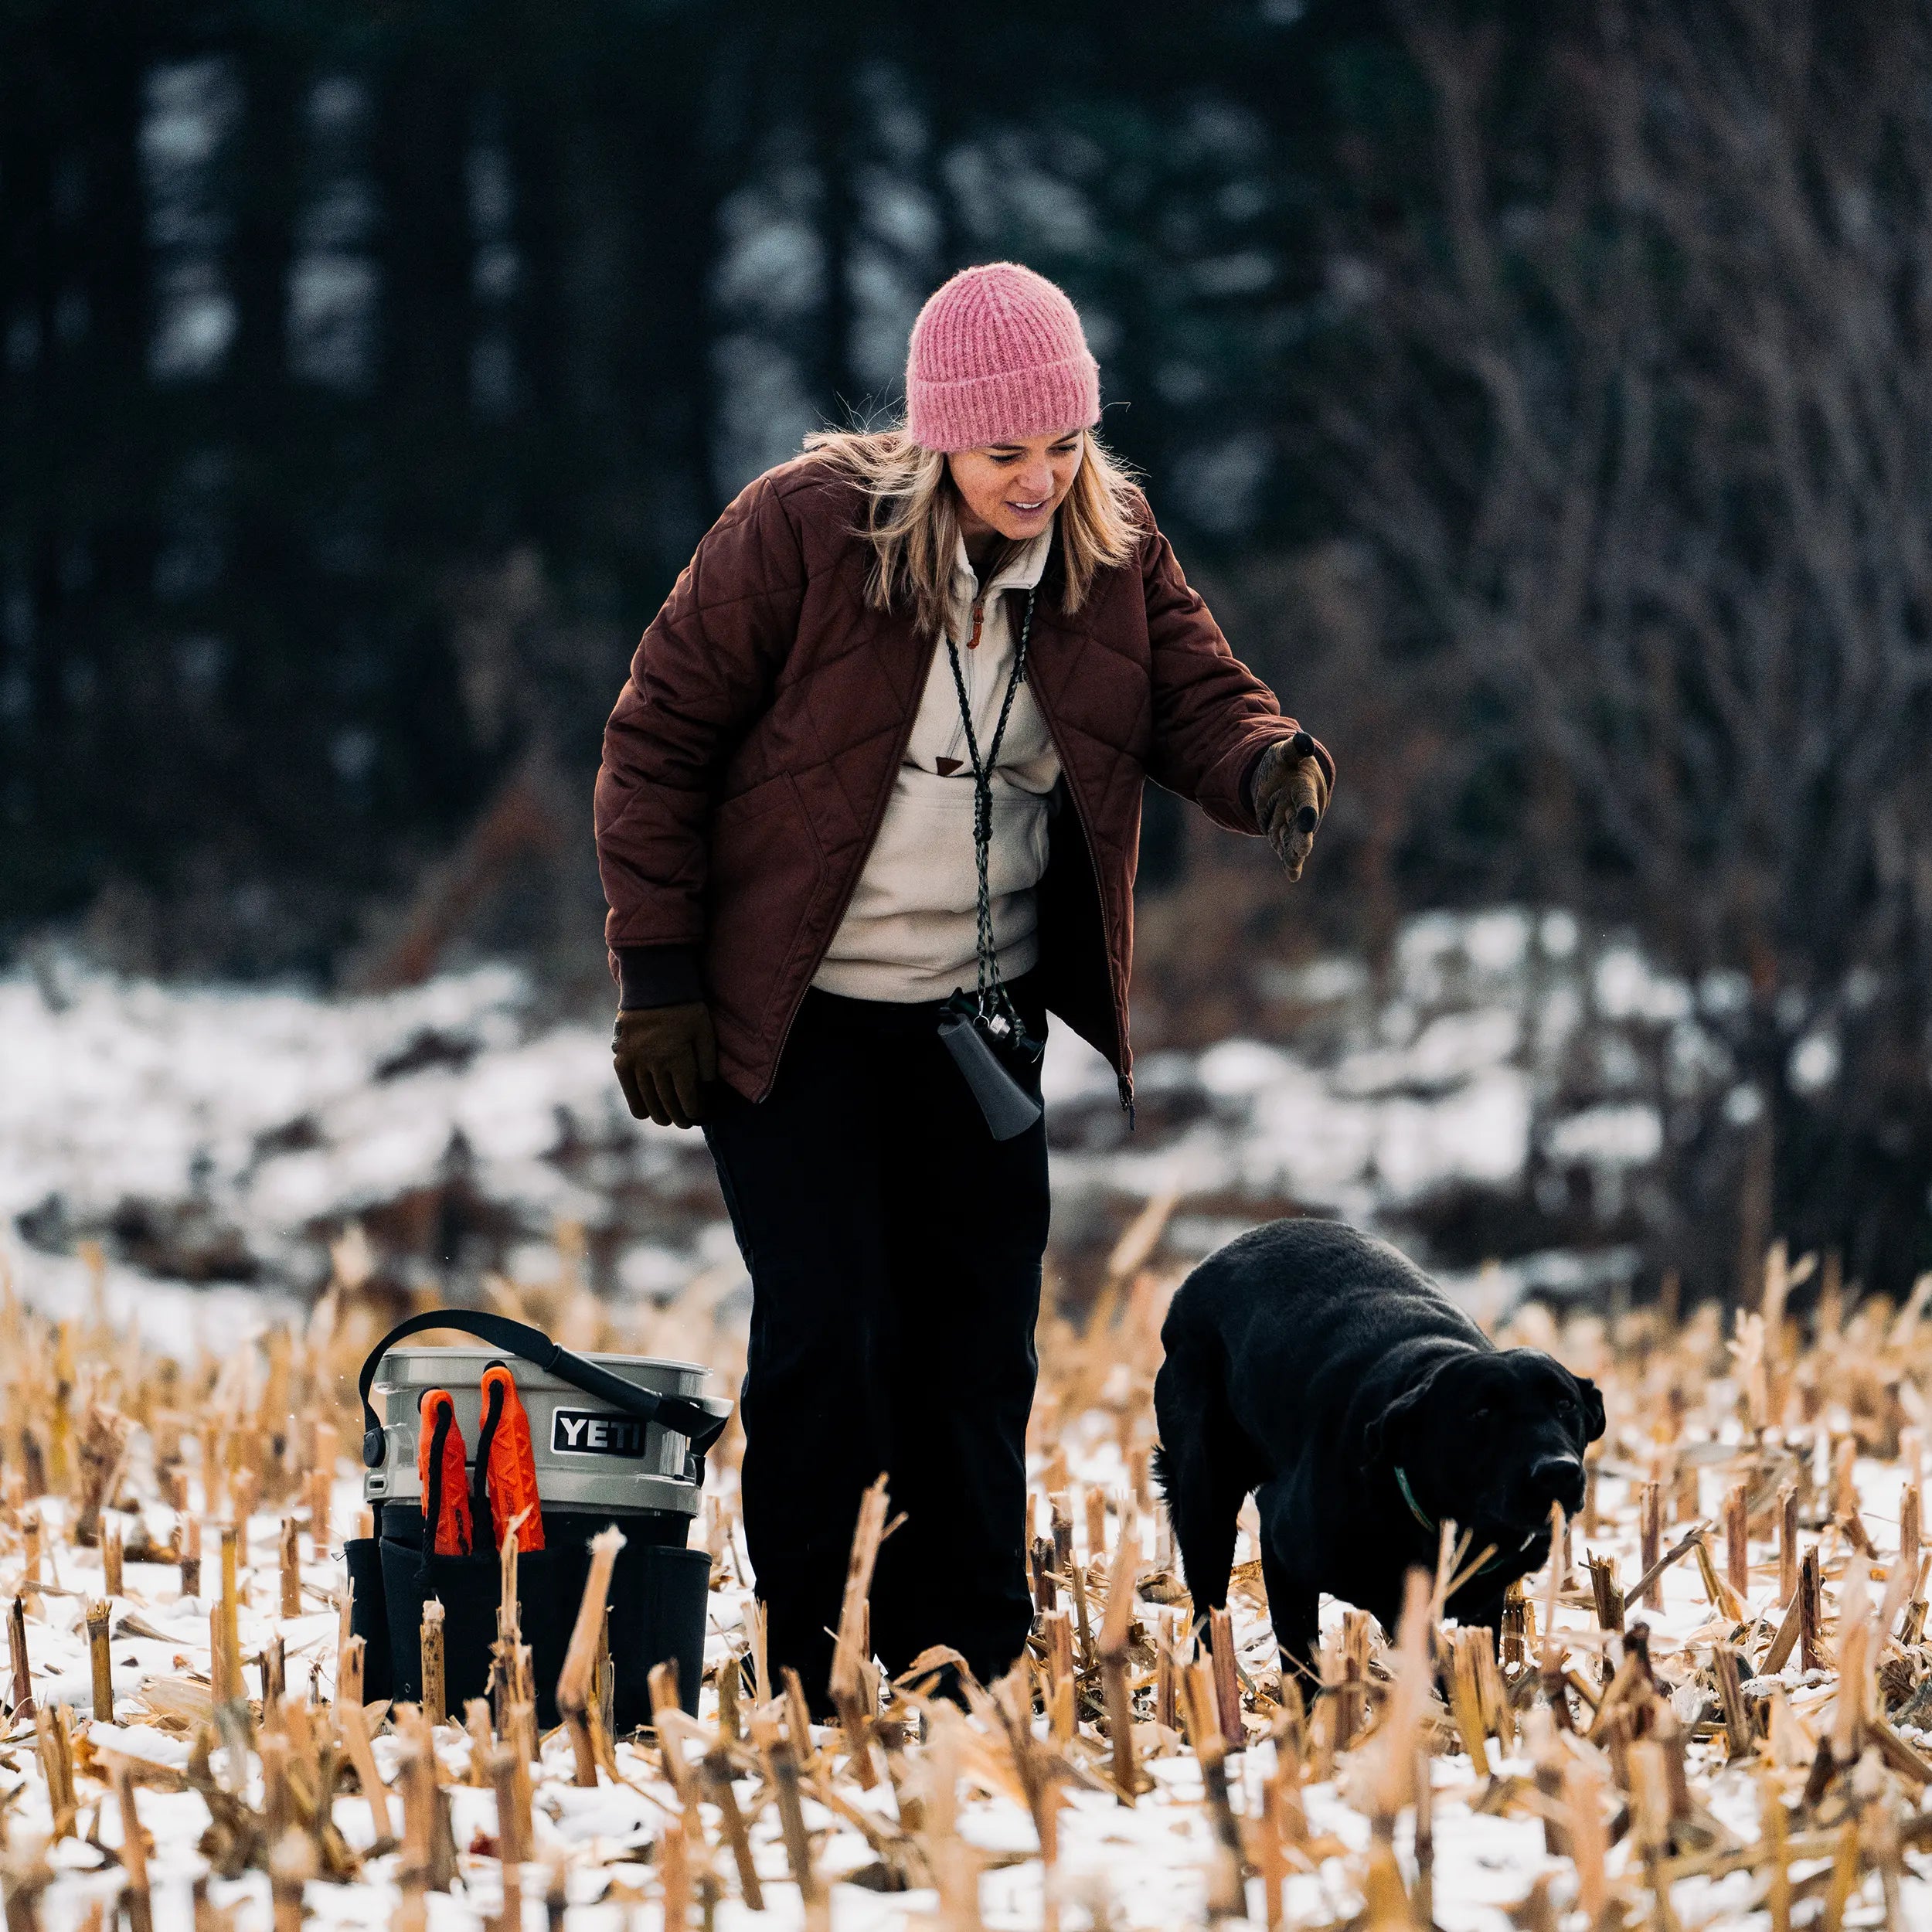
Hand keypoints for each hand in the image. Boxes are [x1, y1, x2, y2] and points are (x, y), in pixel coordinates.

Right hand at [612, 1002, 717, 1127]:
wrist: (653, 986)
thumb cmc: (686, 1008)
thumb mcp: (705, 1032)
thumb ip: (708, 1062)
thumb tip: (707, 1089)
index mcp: (677, 1058)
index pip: (687, 1097)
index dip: (695, 1111)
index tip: (699, 1116)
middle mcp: (654, 1064)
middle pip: (668, 1103)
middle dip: (680, 1116)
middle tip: (687, 1123)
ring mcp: (635, 1063)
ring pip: (649, 1101)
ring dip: (661, 1115)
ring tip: (669, 1119)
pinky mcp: (622, 1060)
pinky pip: (629, 1091)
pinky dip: (639, 1105)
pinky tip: (648, 1112)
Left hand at [1252, 731, 1329, 880]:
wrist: (1285, 779)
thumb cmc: (1286, 763)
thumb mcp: (1286, 753)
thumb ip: (1295, 748)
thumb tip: (1303, 739)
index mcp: (1305, 791)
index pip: (1306, 802)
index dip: (1306, 811)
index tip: (1307, 819)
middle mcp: (1302, 811)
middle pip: (1301, 827)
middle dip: (1301, 838)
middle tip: (1303, 848)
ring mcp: (1293, 824)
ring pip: (1293, 841)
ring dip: (1293, 853)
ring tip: (1292, 864)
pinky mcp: (1283, 833)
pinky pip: (1286, 849)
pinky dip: (1291, 862)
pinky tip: (1293, 876)